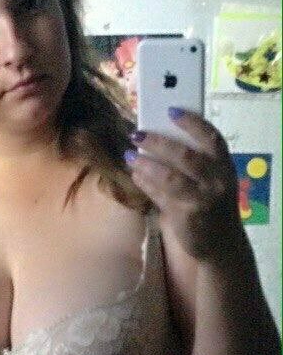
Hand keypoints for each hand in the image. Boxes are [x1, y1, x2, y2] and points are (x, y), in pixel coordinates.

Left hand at [124, 108, 245, 262]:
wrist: (222, 243)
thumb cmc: (212, 203)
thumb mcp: (213, 179)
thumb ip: (194, 161)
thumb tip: (158, 138)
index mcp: (225, 165)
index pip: (211, 137)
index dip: (191, 122)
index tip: (171, 111)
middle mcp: (217, 181)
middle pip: (185, 155)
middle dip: (158, 143)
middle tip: (137, 134)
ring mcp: (202, 200)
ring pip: (169, 177)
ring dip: (146, 165)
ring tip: (130, 157)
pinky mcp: (186, 216)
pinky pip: (160, 196)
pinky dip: (146, 184)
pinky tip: (136, 176)